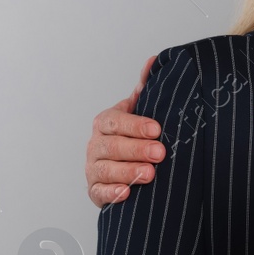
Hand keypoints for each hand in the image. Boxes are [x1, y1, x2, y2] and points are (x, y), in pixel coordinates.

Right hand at [86, 54, 164, 206]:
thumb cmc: (131, 136)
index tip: (157, 129)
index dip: (135, 125)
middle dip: (136, 149)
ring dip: (127, 171)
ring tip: (149, 174)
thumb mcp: (137, 112)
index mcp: (105, 123)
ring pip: (106, 169)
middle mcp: (96, 144)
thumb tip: (153, 61)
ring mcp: (93, 168)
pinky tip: (126, 193)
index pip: (116, 121)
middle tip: (160, 153)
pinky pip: (99, 192)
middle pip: (112, 146)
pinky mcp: (95, 190)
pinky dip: (112, 193)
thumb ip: (144, 88)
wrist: (120, 167)